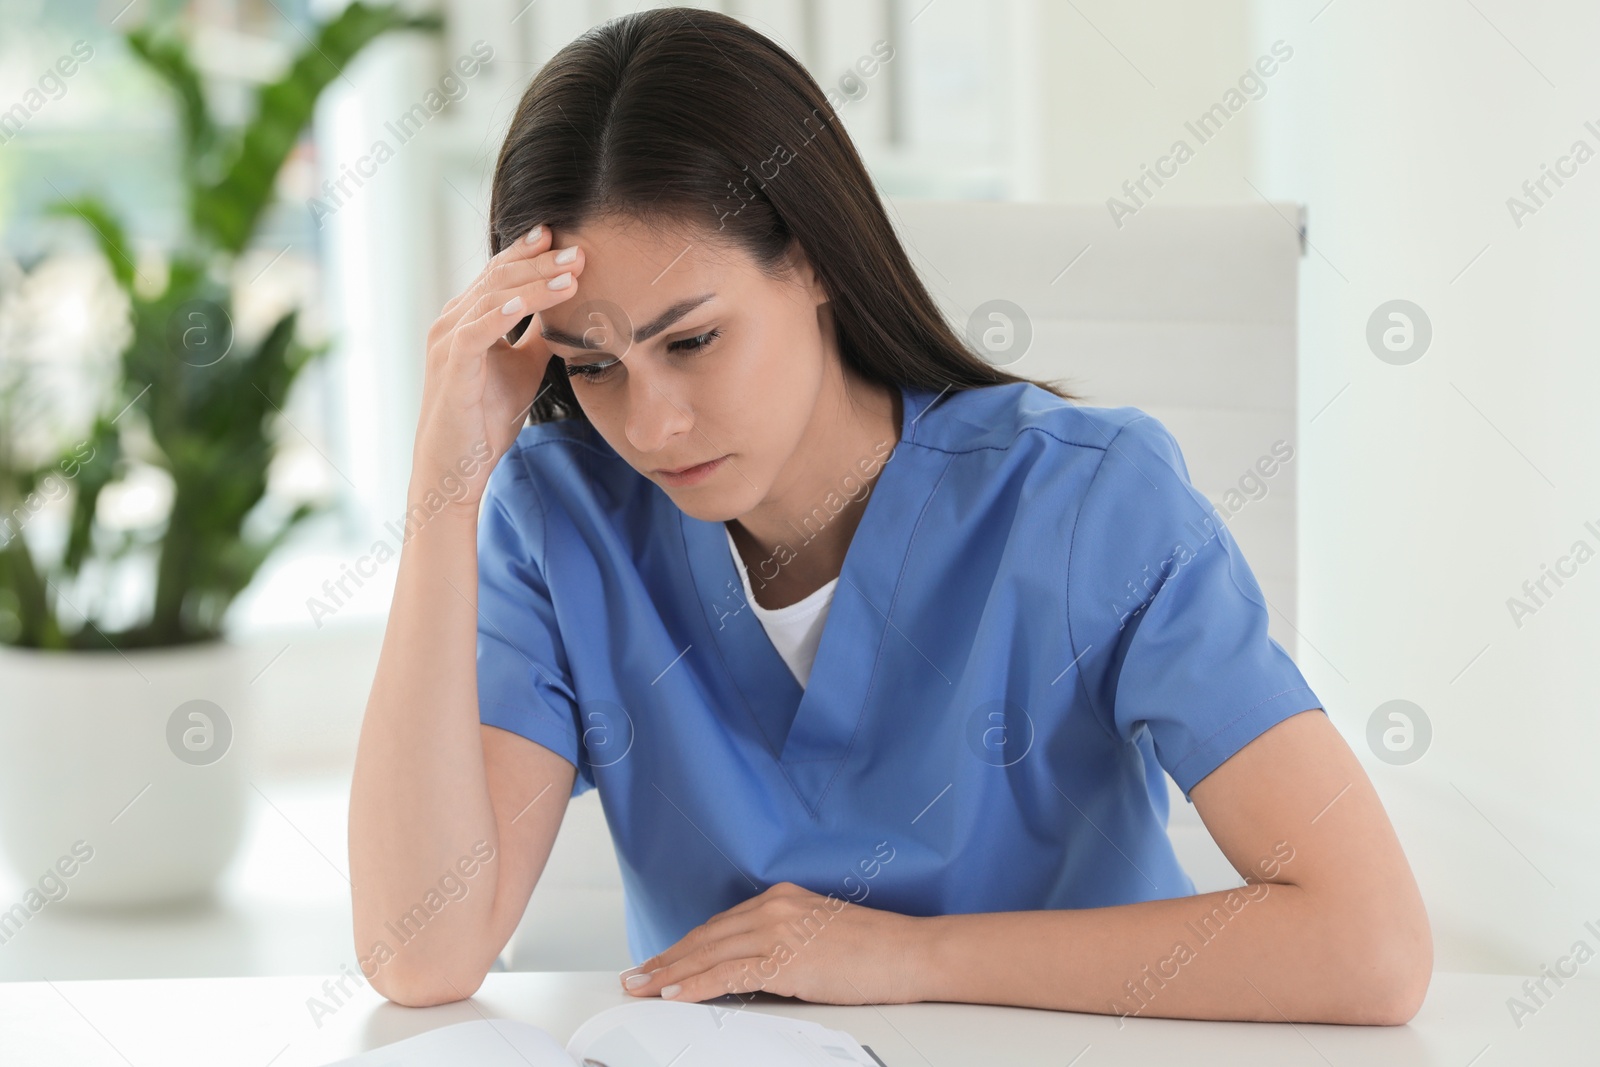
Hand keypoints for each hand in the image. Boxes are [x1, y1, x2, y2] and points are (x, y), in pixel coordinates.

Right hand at [411, 223, 585, 510]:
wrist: (456, 466)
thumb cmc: (485, 418)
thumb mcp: (523, 368)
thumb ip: (538, 338)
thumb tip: (567, 315)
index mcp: (467, 317)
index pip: (500, 273)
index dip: (530, 253)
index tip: (565, 238)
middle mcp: (453, 321)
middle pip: (498, 276)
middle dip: (540, 261)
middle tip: (579, 251)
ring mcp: (448, 341)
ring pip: (492, 297)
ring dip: (534, 283)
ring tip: (571, 275)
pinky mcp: (452, 367)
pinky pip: (476, 332)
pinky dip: (502, 314)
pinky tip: (528, 303)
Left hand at [617, 882, 925, 1004]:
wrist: (911, 951)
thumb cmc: (876, 948)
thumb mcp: (821, 935)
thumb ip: (785, 942)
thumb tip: (755, 968)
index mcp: (782, 899)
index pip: (720, 925)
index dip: (685, 946)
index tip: (661, 961)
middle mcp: (775, 907)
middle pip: (706, 937)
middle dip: (666, 959)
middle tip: (636, 976)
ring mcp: (779, 930)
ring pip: (708, 954)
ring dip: (669, 973)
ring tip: (642, 987)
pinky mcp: (786, 958)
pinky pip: (729, 973)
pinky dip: (697, 985)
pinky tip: (675, 994)